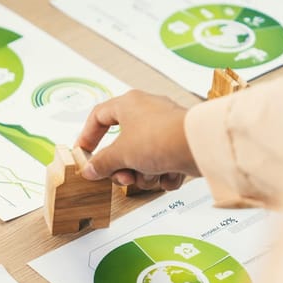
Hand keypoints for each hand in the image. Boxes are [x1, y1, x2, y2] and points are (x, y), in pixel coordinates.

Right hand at [76, 90, 198, 190]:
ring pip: (143, 157)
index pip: (98, 116)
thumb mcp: (120, 154)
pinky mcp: (180, 143)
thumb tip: (89, 170)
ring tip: (150, 176)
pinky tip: (169, 175)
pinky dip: (164, 174)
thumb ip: (102, 163)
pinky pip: (164, 163)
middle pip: (123, 145)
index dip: (87, 136)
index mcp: (128, 104)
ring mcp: (165, 128)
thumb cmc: (158, 138)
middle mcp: (147, 112)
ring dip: (144, 174)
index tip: (84, 153)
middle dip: (122, 167)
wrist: (199, 146)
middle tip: (122, 177)